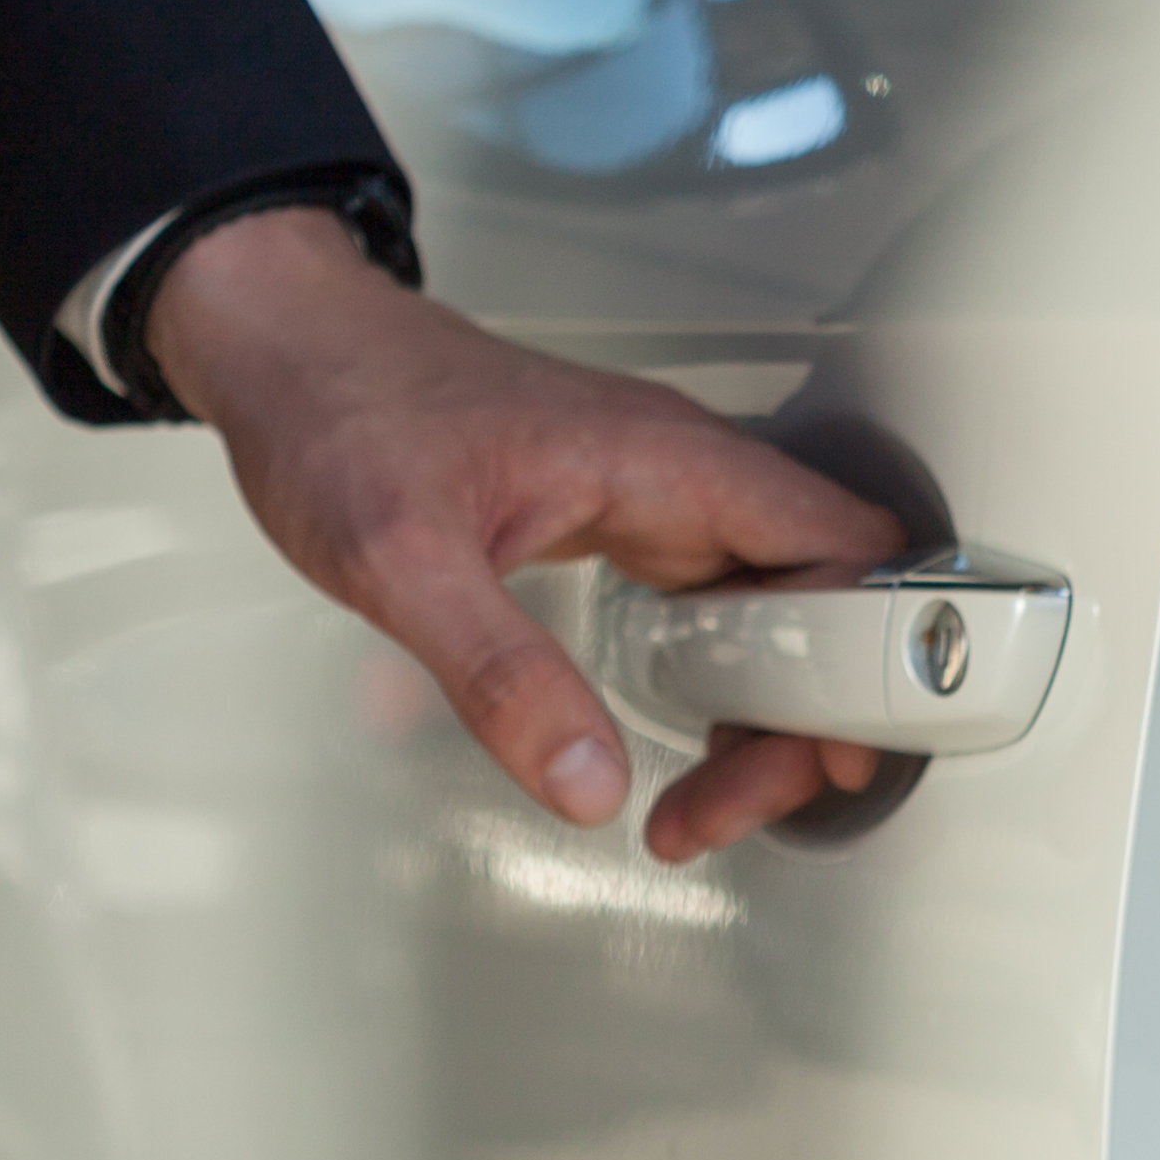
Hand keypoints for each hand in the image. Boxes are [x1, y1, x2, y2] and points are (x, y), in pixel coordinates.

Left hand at [144, 205, 908, 863]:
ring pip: (772, 610)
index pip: (842, 545)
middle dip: (801, 717)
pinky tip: (682, 743)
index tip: (834, 747)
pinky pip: (716, 606)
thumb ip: (501, 676)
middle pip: (820, 597)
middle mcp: (682, 472)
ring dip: (762, 714)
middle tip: (726, 806)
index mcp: (666, 459)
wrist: (292, 352)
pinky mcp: (623, 519)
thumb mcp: (403, 562)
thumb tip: (588, 781)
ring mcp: (657, 495)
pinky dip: (719, 686)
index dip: (867, 651)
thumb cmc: (343, 415)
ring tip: (697, 805)